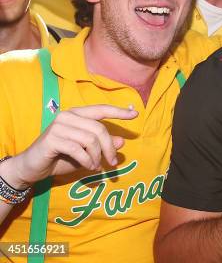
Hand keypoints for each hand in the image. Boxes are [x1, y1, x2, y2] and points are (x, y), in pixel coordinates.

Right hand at [7, 105, 136, 188]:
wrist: (32, 167)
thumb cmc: (61, 157)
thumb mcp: (87, 152)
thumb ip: (102, 145)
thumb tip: (122, 141)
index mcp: (78, 114)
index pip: (101, 109)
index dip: (119, 111)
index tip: (135, 113)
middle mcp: (68, 116)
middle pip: (99, 129)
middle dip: (109, 147)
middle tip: (113, 162)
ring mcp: (59, 126)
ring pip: (90, 139)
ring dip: (98, 156)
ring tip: (97, 166)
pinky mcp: (52, 139)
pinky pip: (78, 149)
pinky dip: (87, 160)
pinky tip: (89, 167)